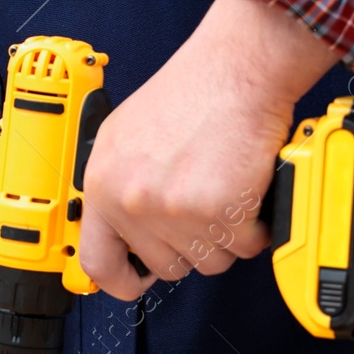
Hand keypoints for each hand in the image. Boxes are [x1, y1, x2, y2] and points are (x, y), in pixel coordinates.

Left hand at [80, 0, 338, 299]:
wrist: (237, 70)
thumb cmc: (191, 92)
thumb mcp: (126, 137)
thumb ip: (118, 186)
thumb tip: (121, 230)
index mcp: (104, 184)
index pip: (98, 261)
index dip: (120, 281)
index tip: (136, 282)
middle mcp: (134, 201)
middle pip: (167, 266)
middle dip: (191, 244)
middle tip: (202, 205)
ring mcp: (175, 210)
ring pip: (209, 261)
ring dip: (226, 235)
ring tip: (225, 190)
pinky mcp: (220, 212)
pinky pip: (245, 247)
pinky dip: (256, 226)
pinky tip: (248, 190)